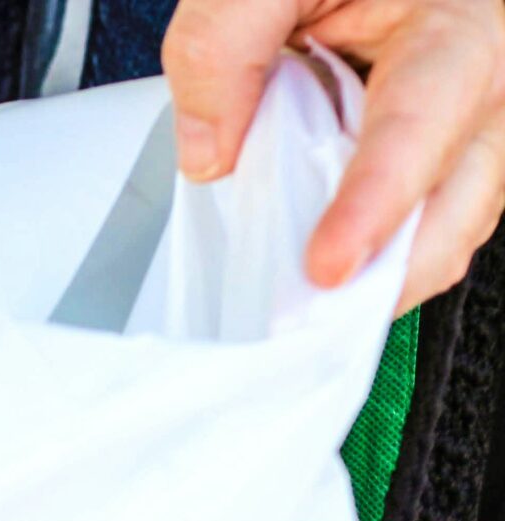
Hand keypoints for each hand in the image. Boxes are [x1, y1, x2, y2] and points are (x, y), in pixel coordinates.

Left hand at [165, 0, 504, 309]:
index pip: (423, 122)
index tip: (328, 265)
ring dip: (385, 269)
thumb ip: (226, 43)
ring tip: (307, 307)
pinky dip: (380, 243)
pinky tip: (323, 258)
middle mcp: (487, 67)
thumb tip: (211, 153)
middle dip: (391, 271)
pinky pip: (429, 206)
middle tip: (308, 321)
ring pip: (454, 214)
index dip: (376, 202)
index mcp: (457, 20)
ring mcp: (477, 108)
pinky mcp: (450, 135)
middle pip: (462, 197)